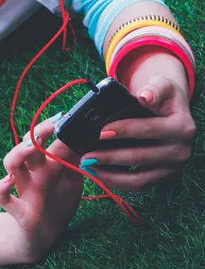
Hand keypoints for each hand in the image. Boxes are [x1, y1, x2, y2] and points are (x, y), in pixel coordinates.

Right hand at [0, 118, 82, 263]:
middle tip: (53, 124)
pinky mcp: (18, 210)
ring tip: (33, 146)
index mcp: (47, 164)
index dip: (54, 126)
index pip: (47, 139)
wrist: (44, 237)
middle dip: (38, 132)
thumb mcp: (73, 181)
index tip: (64, 116)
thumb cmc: (58, 204)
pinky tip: (8, 182)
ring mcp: (24, 189)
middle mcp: (33, 172)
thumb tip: (87, 137)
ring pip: (11, 163)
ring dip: (19, 152)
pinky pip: (1, 197)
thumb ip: (77, 162)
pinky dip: (1, 188)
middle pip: (28, 144)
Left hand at [80, 75, 195, 190]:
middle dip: (110, 157)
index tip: (101, 132)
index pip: (149, 129)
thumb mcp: (162, 84)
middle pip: (141, 157)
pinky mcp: (162, 176)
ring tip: (88, 167)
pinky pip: (138, 184)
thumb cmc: (162, 95)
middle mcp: (181, 151)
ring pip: (139, 178)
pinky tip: (98, 174)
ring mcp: (172, 167)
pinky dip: (117, 181)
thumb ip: (154, 89)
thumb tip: (144, 97)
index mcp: (182, 127)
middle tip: (86, 156)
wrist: (171, 108)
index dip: (125, 130)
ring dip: (110, 174)